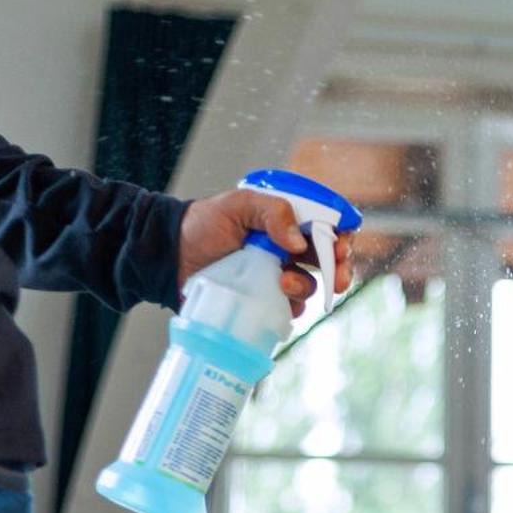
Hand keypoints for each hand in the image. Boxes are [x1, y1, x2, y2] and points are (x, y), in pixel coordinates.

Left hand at [177, 187, 355, 316]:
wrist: (172, 256)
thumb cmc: (203, 225)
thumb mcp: (237, 205)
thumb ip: (272, 212)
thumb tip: (299, 243)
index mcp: (287, 221)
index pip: (327, 226)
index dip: (341, 235)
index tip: (340, 245)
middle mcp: (288, 249)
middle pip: (330, 260)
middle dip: (340, 269)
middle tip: (338, 279)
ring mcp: (278, 276)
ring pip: (311, 285)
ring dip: (306, 286)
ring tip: (284, 282)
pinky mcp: (266, 300)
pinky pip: (290, 308)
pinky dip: (290, 306)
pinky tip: (276, 298)